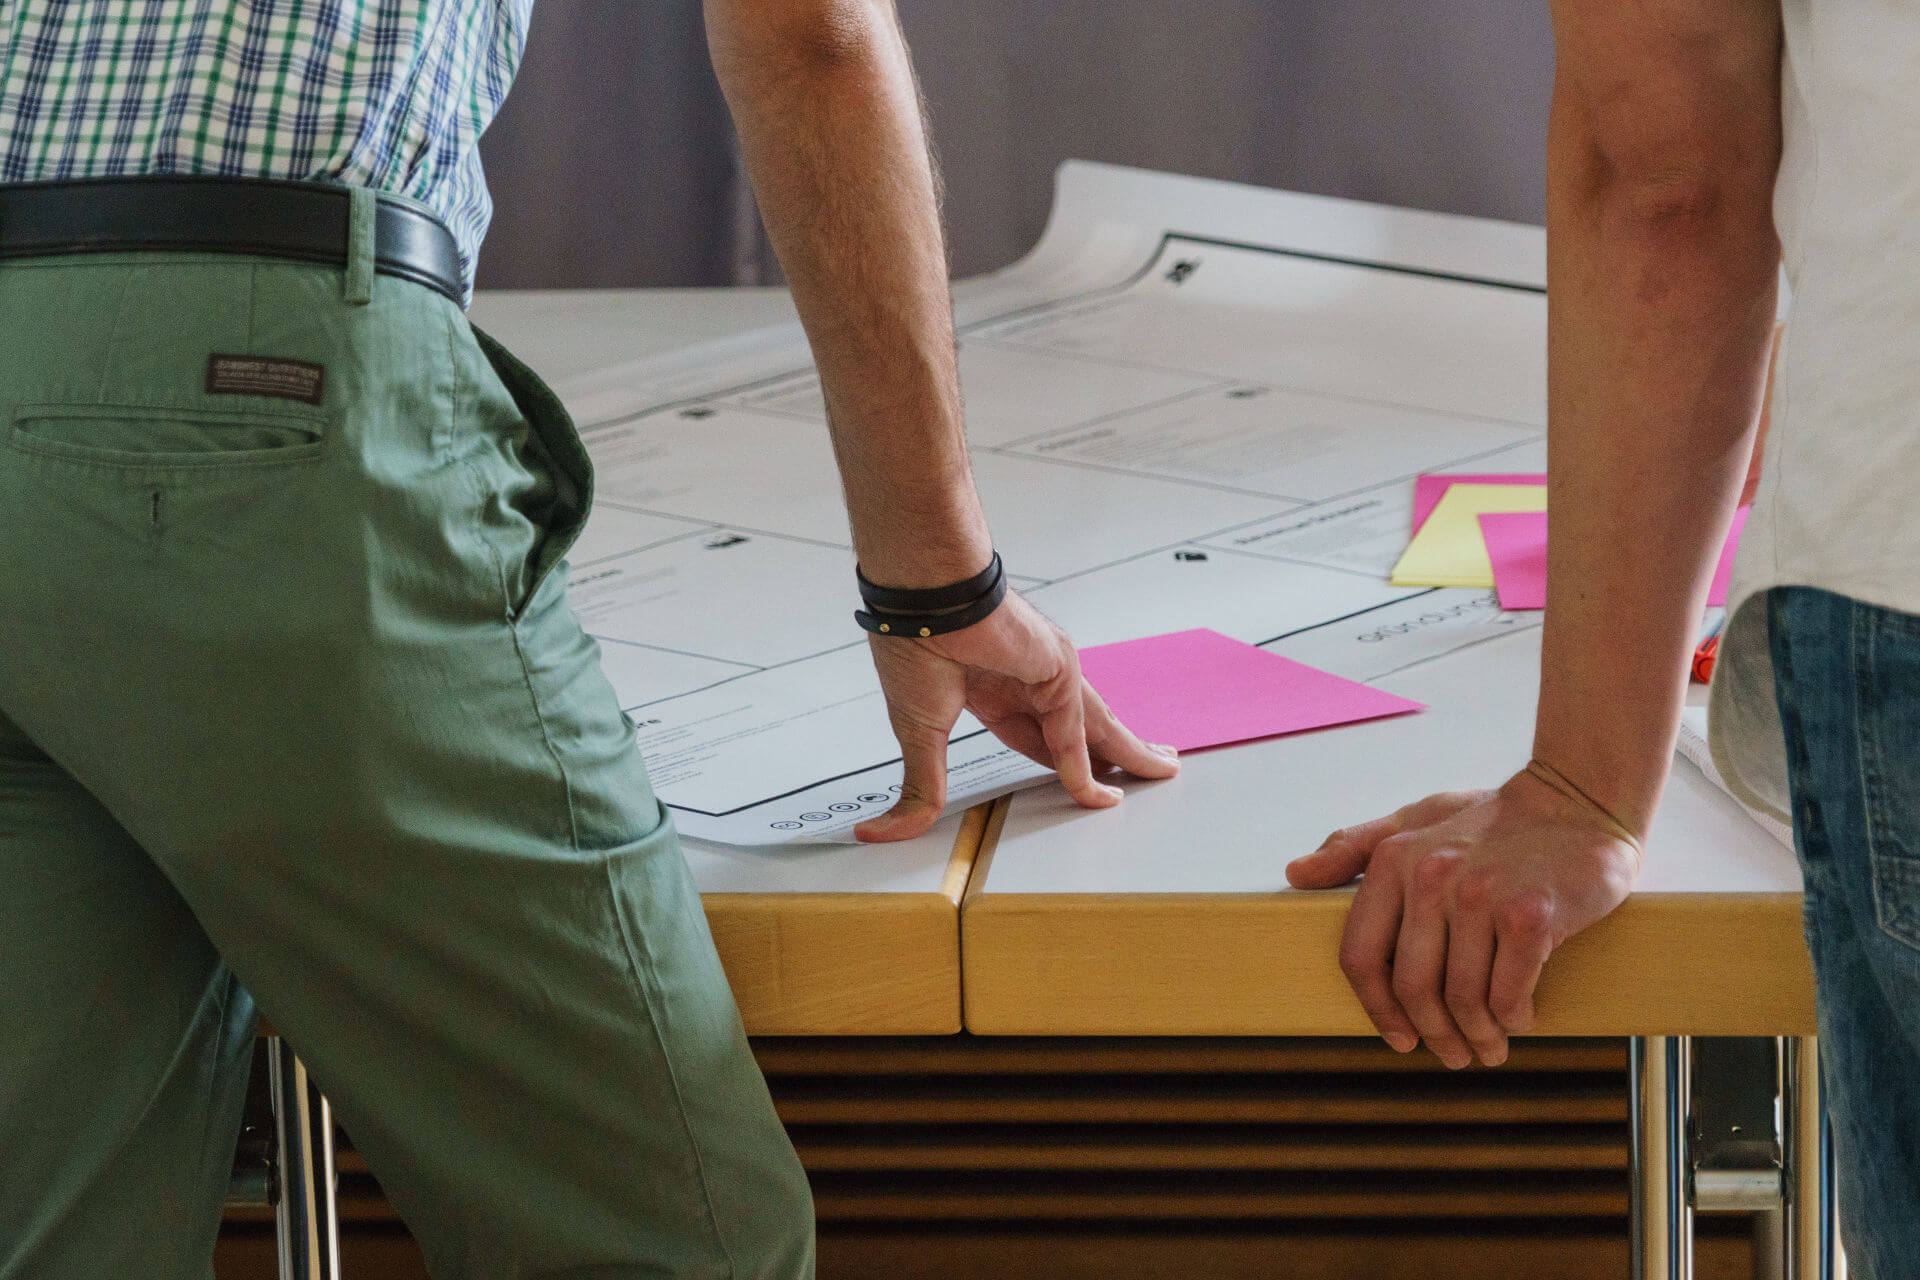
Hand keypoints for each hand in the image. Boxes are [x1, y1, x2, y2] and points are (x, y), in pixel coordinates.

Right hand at [855, 591, 1179, 841]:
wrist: (924, 598)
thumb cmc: (912, 642)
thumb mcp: (918, 734)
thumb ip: (920, 788)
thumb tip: (882, 831)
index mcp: (991, 688)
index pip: (1036, 736)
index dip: (1062, 763)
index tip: (1081, 783)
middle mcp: (1026, 679)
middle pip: (1079, 730)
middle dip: (1111, 752)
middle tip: (1142, 771)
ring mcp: (1046, 673)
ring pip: (1094, 728)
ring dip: (1127, 752)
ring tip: (1160, 770)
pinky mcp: (1057, 670)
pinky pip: (1073, 733)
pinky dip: (1085, 766)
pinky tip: (1102, 793)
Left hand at [1284, 770, 1641, 1066]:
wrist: (1578, 798)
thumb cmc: (1492, 819)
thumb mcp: (1416, 820)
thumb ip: (1355, 846)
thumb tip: (1294, 874)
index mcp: (1393, 859)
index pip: (1362, 956)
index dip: (1376, 1008)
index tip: (1399, 1038)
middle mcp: (1431, 876)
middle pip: (1413, 988)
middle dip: (1433, 1034)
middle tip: (1453, 1054)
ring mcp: (1481, 895)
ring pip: (1463, 999)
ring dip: (1478, 1035)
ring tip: (1491, 1045)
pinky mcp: (1531, 914)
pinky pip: (1509, 993)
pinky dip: (1513, 1018)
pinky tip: (1521, 1018)